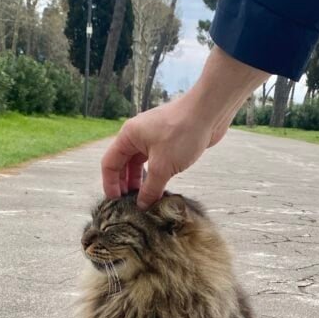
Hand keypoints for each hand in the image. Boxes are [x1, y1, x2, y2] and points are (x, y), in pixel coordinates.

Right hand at [101, 47, 269, 207]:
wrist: (209, 112)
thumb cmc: (182, 133)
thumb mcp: (163, 166)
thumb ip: (150, 189)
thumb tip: (142, 205)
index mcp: (128, 136)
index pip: (109, 163)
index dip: (110, 184)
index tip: (116, 203)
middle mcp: (137, 136)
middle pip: (124, 164)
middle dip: (126, 184)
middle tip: (131, 204)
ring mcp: (153, 137)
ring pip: (140, 163)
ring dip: (141, 181)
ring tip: (146, 199)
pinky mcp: (168, 141)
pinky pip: (155, 161)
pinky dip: (155, 175)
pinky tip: (160, 188)